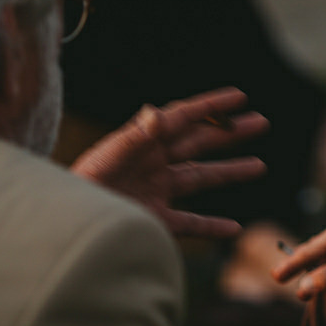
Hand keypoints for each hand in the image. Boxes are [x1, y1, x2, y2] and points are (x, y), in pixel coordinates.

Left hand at [71, 87, 269, 239]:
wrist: (65, 229)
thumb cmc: (77, 190)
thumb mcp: (105, 159)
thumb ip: (133, 137)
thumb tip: (156, 112)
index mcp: (142, 142)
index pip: (183, 117)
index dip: (212, 105)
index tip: (240, 96)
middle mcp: (153, 164)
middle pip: (199, 143)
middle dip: (230, 133)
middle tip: (261, 122)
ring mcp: (155, 192)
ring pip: (201, 179)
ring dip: (230, 172)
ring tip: (259, 166)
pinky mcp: (154, 221)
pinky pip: (190, 222)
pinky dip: (212, 225)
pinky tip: (234, 227)